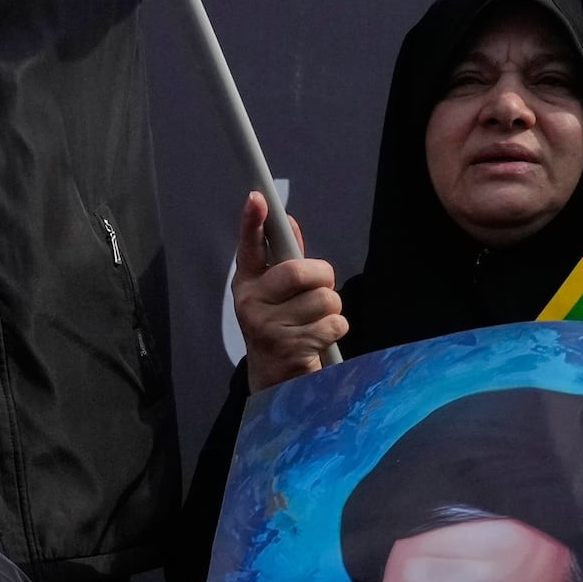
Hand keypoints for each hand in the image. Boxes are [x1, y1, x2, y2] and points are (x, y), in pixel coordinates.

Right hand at [233, 192, 344, 392]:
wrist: (274, 384)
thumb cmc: (281, 330)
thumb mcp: (277, 296)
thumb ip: (284, 260)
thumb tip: (288, 222)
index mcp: (247, 284)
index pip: (249, 247)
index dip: (253, 221)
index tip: (258, 198)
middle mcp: (250, 304)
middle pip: (300, 271)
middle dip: (323, 278)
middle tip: (319, 292)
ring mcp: (266, 327)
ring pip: (324, 299)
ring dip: (330, 311)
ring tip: (313, 325)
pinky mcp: (289, 349)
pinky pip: (333, 324)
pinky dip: (335, 331)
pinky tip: (318, 340)